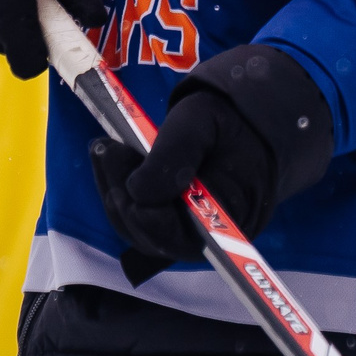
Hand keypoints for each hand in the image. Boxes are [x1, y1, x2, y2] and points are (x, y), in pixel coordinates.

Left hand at [91, 44, 333, 283]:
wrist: (249, 119)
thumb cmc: (232, 120)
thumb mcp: (203, 122)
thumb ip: (175, 155)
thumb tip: (139, 192)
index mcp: (227, 218)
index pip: (176, 237)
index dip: (143, 214)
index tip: (122, 170)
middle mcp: (207, 235)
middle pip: (150, 235)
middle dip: (121, 195)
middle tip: (106, 149)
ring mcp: (188, 229)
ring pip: (138, 227)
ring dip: (115, 189)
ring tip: (105, 150)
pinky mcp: (173, 218)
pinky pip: (140, 214)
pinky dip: (120, 188)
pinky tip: (110, 158)